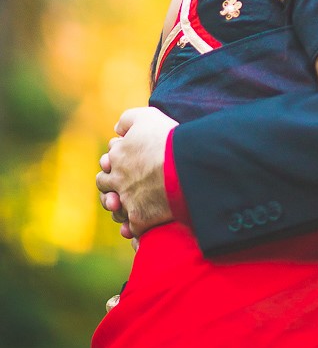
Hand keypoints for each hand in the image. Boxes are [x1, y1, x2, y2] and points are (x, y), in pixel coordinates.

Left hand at [96, 107, 177, 237]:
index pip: (108, 159)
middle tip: (124, 184)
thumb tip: (116, 129)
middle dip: (111, 184)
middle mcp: (117, 179)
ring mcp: (126, 201)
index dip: (117, 159)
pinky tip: (138, 227)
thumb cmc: (167, 139)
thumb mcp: (146, 117)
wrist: (183, 166)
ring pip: (114, 208)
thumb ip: (128, 120)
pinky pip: (131, 229)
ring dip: (118, 207)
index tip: (130, 160)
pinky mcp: (138, 219)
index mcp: (116, 156)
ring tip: (129, 205)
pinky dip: (133, 230)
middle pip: (104, 184)